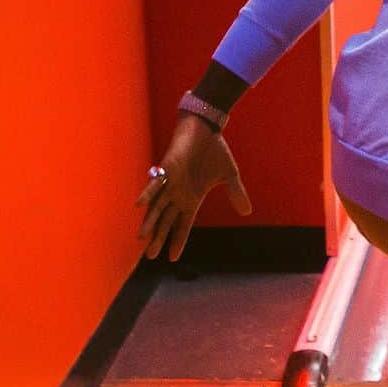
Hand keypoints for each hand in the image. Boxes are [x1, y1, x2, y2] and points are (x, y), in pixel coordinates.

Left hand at [134, 114, 252, 261]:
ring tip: (142, 239)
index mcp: (192, 198)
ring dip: (150, 222)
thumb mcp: (230, 176)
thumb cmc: (215, 150)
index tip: (172, 259)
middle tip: (150, 257)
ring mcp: (171, 182)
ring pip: (157, 207)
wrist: (207, 128)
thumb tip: (247, 211)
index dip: (177, 241)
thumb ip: (236, 194)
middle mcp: (178, 194)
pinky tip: (139, 205)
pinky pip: (155, 184)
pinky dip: (147, 194)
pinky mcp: (167, 168)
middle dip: (158, 238)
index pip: (182, 225)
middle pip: (166, 221)